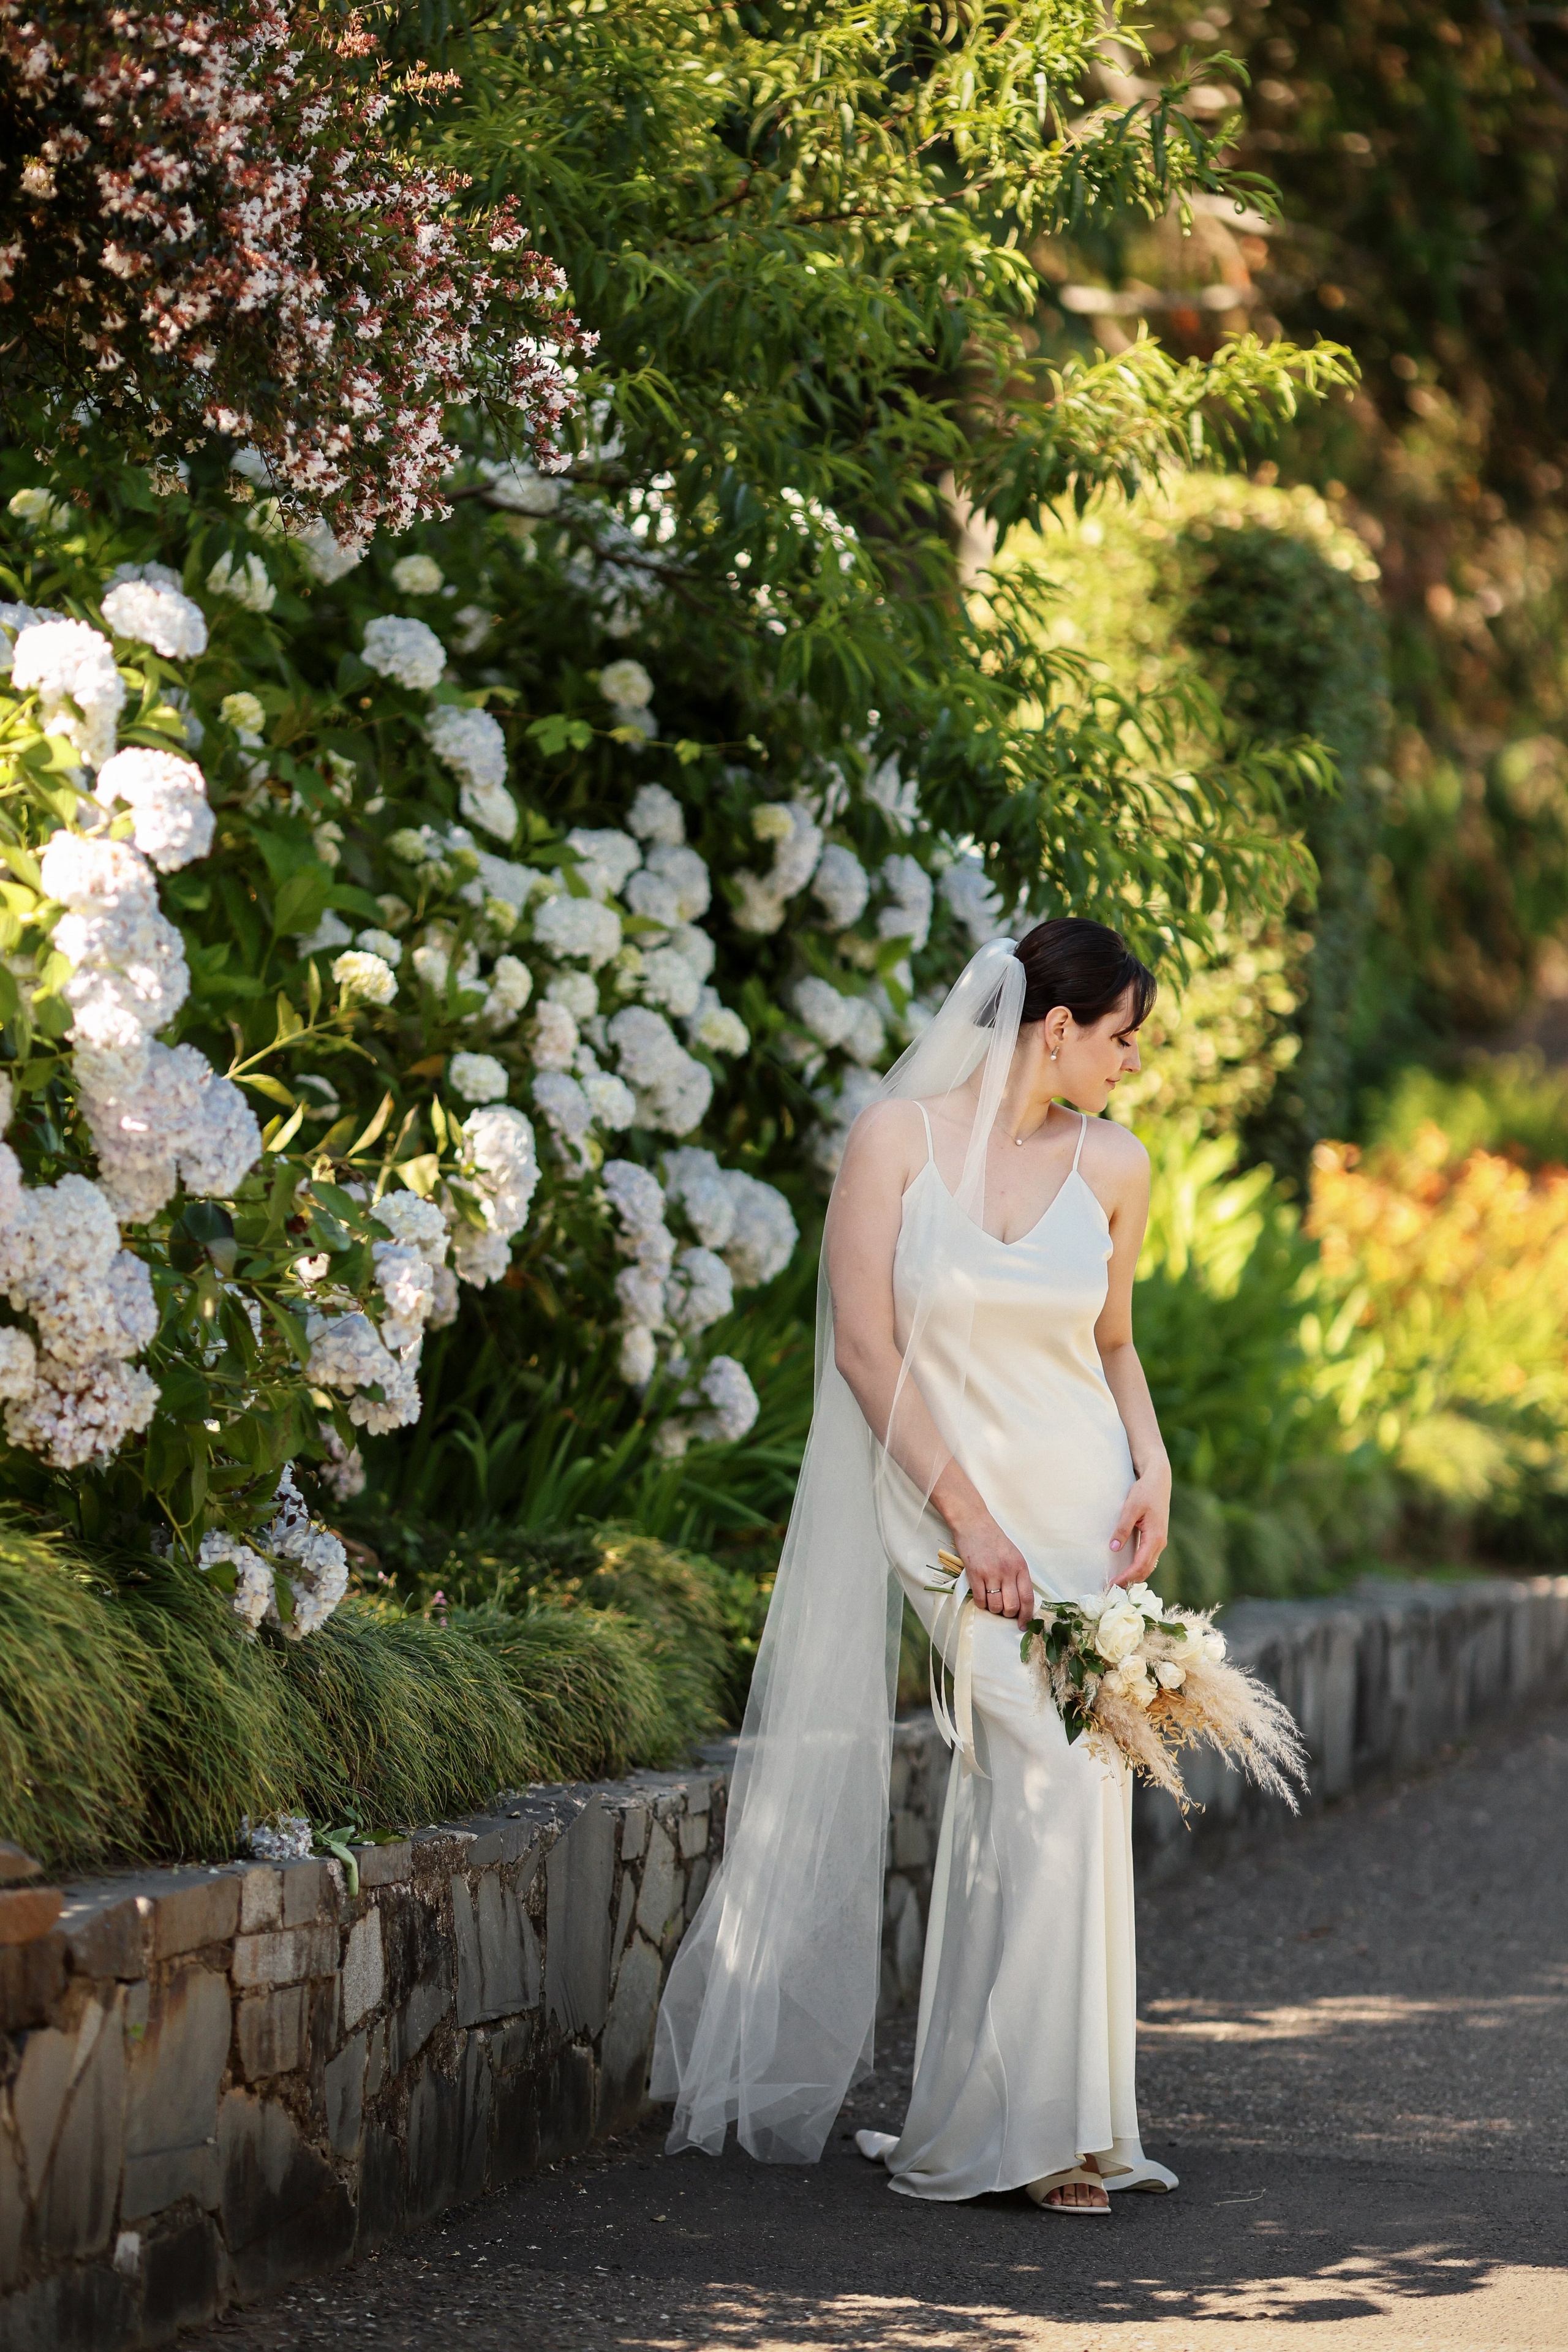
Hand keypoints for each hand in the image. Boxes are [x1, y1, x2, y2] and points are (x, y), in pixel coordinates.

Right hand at [947, 1511, 1034, 1624]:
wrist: (973, 1523)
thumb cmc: (994, 1539)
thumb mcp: (1013, 1555)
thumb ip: (1018, 1575)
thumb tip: (1019, 1601)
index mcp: (1020, 1567)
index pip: (1028, 1598)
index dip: (1027, 1616)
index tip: (1024, 1625)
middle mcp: (1008, 1571)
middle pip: (1012, 1606)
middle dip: (1008, 1614)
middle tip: (1003, 1611)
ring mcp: (991, 1573)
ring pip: (995, 1606)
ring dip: (993, 1609)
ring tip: (991, 1602)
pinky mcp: (975, 1573)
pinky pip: (980, 1599)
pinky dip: (981, 1603)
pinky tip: (981, 1597)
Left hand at [1107, 1465, 1170, 1587]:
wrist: (1158, 1481)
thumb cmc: (1145, 1492)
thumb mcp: (1131, 1508)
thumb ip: (1123, 1528)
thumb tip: (1114, 1548)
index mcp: (1155, 1538)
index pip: (1140, 1565)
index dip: (1126, 1577)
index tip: (1112, 1585)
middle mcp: (1159, 1543)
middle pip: (1145, 1570)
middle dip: (1130, 1582)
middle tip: (1112, 1590)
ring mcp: (1159, 1541)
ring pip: (1148, 1566)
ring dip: (1134, 1577)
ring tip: (1117, 1584)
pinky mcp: (1155, 1538)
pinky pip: (1147, 1559)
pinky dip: (1137, 1568)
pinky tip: (1127, 1571)